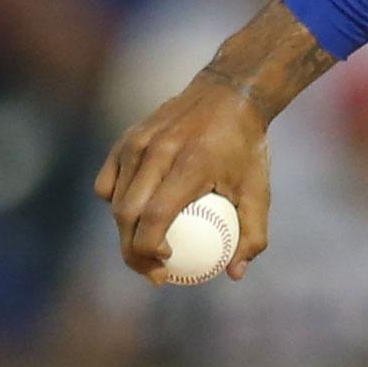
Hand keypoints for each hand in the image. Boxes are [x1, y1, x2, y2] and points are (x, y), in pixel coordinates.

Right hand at [94, 79, 271, 284]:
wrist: (229, 93)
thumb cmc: (245, 146)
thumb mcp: (259, 188)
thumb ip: (253, 232)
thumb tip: (235, 273)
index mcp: (191, 162)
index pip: (155, 215)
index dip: (150, 248)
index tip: (165, 267)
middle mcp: (158, 151)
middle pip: (128, 214)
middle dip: (133, 251)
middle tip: (153, 270)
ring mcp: (137, 142)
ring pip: (115, 200)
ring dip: (126, 231)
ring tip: (147, 249)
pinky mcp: (126, 139)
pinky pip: (108, 183)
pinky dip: (116, 204)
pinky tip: (138, 215)